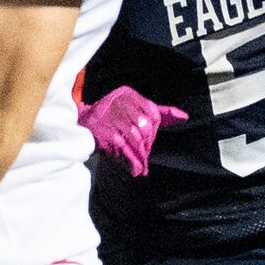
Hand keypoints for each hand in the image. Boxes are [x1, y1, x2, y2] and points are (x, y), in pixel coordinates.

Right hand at [76, 86, 190, 176]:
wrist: (80, 127)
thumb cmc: (110, 119)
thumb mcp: (133, 111)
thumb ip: (160, 113)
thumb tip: (184, 117)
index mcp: (128, 94)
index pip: (153, 113)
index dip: (154, 131)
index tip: (148, 142)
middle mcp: (119, 102)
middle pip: (145, 127)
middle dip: (147, 145)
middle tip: (145, 157)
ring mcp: (112, 118)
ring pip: (136, 140)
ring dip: (141, 156)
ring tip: (142, 166)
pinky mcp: (106, 135)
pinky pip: (125, 150)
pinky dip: (132, 162)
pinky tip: (136, 170)